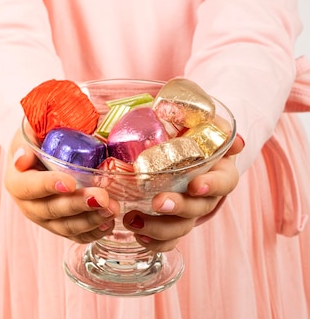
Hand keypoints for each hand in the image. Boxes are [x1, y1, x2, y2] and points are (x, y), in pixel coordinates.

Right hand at [4, 128, 119, 243]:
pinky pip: (77, 235)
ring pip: (66, 227)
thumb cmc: (37, 140)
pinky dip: (94, 232)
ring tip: (112, 208)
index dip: (49, 185)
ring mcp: (46, 220)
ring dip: (91, 219)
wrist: (42, 154)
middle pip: (51, 210)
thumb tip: (22, 158)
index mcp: (17, 182)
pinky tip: (109, 223)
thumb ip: (26, 140)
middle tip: (102, 197)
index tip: (70, 183)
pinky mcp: (62, 227)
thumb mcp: (29, 133)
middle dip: (78, 205)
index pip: (29, 187)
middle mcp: (29, 205)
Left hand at [123, 134, 244, 251]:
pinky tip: (138, 236)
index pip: (224, 182)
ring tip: (133, 219)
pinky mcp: (173, 224)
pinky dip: (154, 242)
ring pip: (181, 227)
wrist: (185, 150)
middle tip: (157, 202)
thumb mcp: (203, 125)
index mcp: (220, 172)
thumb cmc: (193, 136)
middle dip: (178, 207)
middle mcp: (207, 196)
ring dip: (158, 228)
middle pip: (198, 208)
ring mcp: (189, 213)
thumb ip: (215, 126)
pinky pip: (168, 241)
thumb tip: (235, 140)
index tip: (194, 184)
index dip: (211, 186)